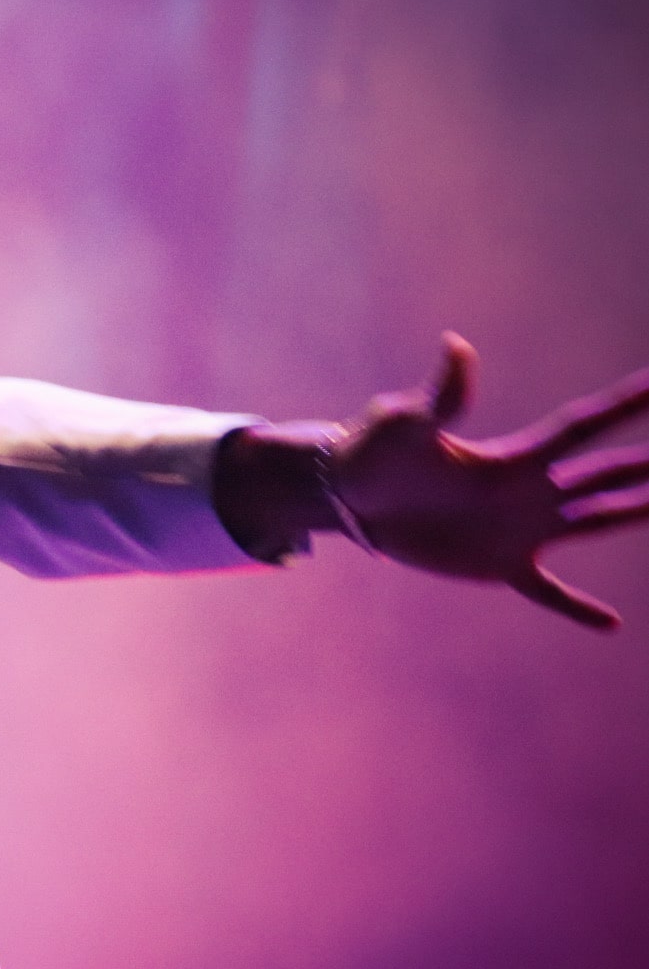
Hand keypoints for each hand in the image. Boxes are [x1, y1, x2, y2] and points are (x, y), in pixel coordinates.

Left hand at [333, 333, 648, 629]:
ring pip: (593, 520)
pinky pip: (547, 592)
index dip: (626, 406)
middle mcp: (529, 490)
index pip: (584, 427)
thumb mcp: (406, 423)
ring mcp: (519, 529)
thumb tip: (456, 345)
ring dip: (633, 512)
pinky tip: (611, 623)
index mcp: (514, 457)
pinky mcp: (497, 565)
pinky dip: (576, 607)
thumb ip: (441, 395)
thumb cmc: (373, 452)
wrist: (348, 495)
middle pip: (604, 473)